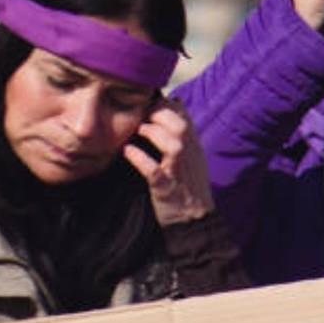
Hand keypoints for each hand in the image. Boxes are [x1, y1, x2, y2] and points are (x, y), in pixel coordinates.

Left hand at [123, 96, 214, 225]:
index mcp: (193, 146)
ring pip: (173, 146)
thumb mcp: (191, 155)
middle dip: (159, 114)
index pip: (183, 115)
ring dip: (153, 134)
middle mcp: (189, 156)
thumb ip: (182, 131)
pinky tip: (128, 153)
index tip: (147, 104)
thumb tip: (175, 102)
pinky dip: (141, 160)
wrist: (196, 220)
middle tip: (140, 115)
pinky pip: (155, 172)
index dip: (165, 104)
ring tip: (137, 131)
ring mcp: (179, 173)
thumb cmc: (188, 185)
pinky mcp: (167, 190)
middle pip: (180, 125)